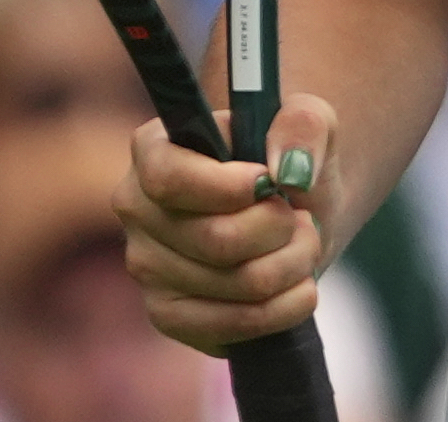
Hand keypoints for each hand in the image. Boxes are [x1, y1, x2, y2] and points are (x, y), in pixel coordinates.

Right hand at [114, 95, 336, 353]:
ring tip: (306, 243)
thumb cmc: (287, 160)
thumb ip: (303, 126)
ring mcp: (147, 267)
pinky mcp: (168, 315)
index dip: (226, 187)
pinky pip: (231, 327)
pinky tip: (300, 284)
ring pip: (237, 283)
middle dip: (281, 229)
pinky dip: (284, 307)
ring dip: (294, 263)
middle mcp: (137, 209)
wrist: (294, 211)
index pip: (168, 177)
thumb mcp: (309, 121)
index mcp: (153, 148)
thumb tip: (287, 170)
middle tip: (303, 217)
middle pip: (215, 239)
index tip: (270, 183)